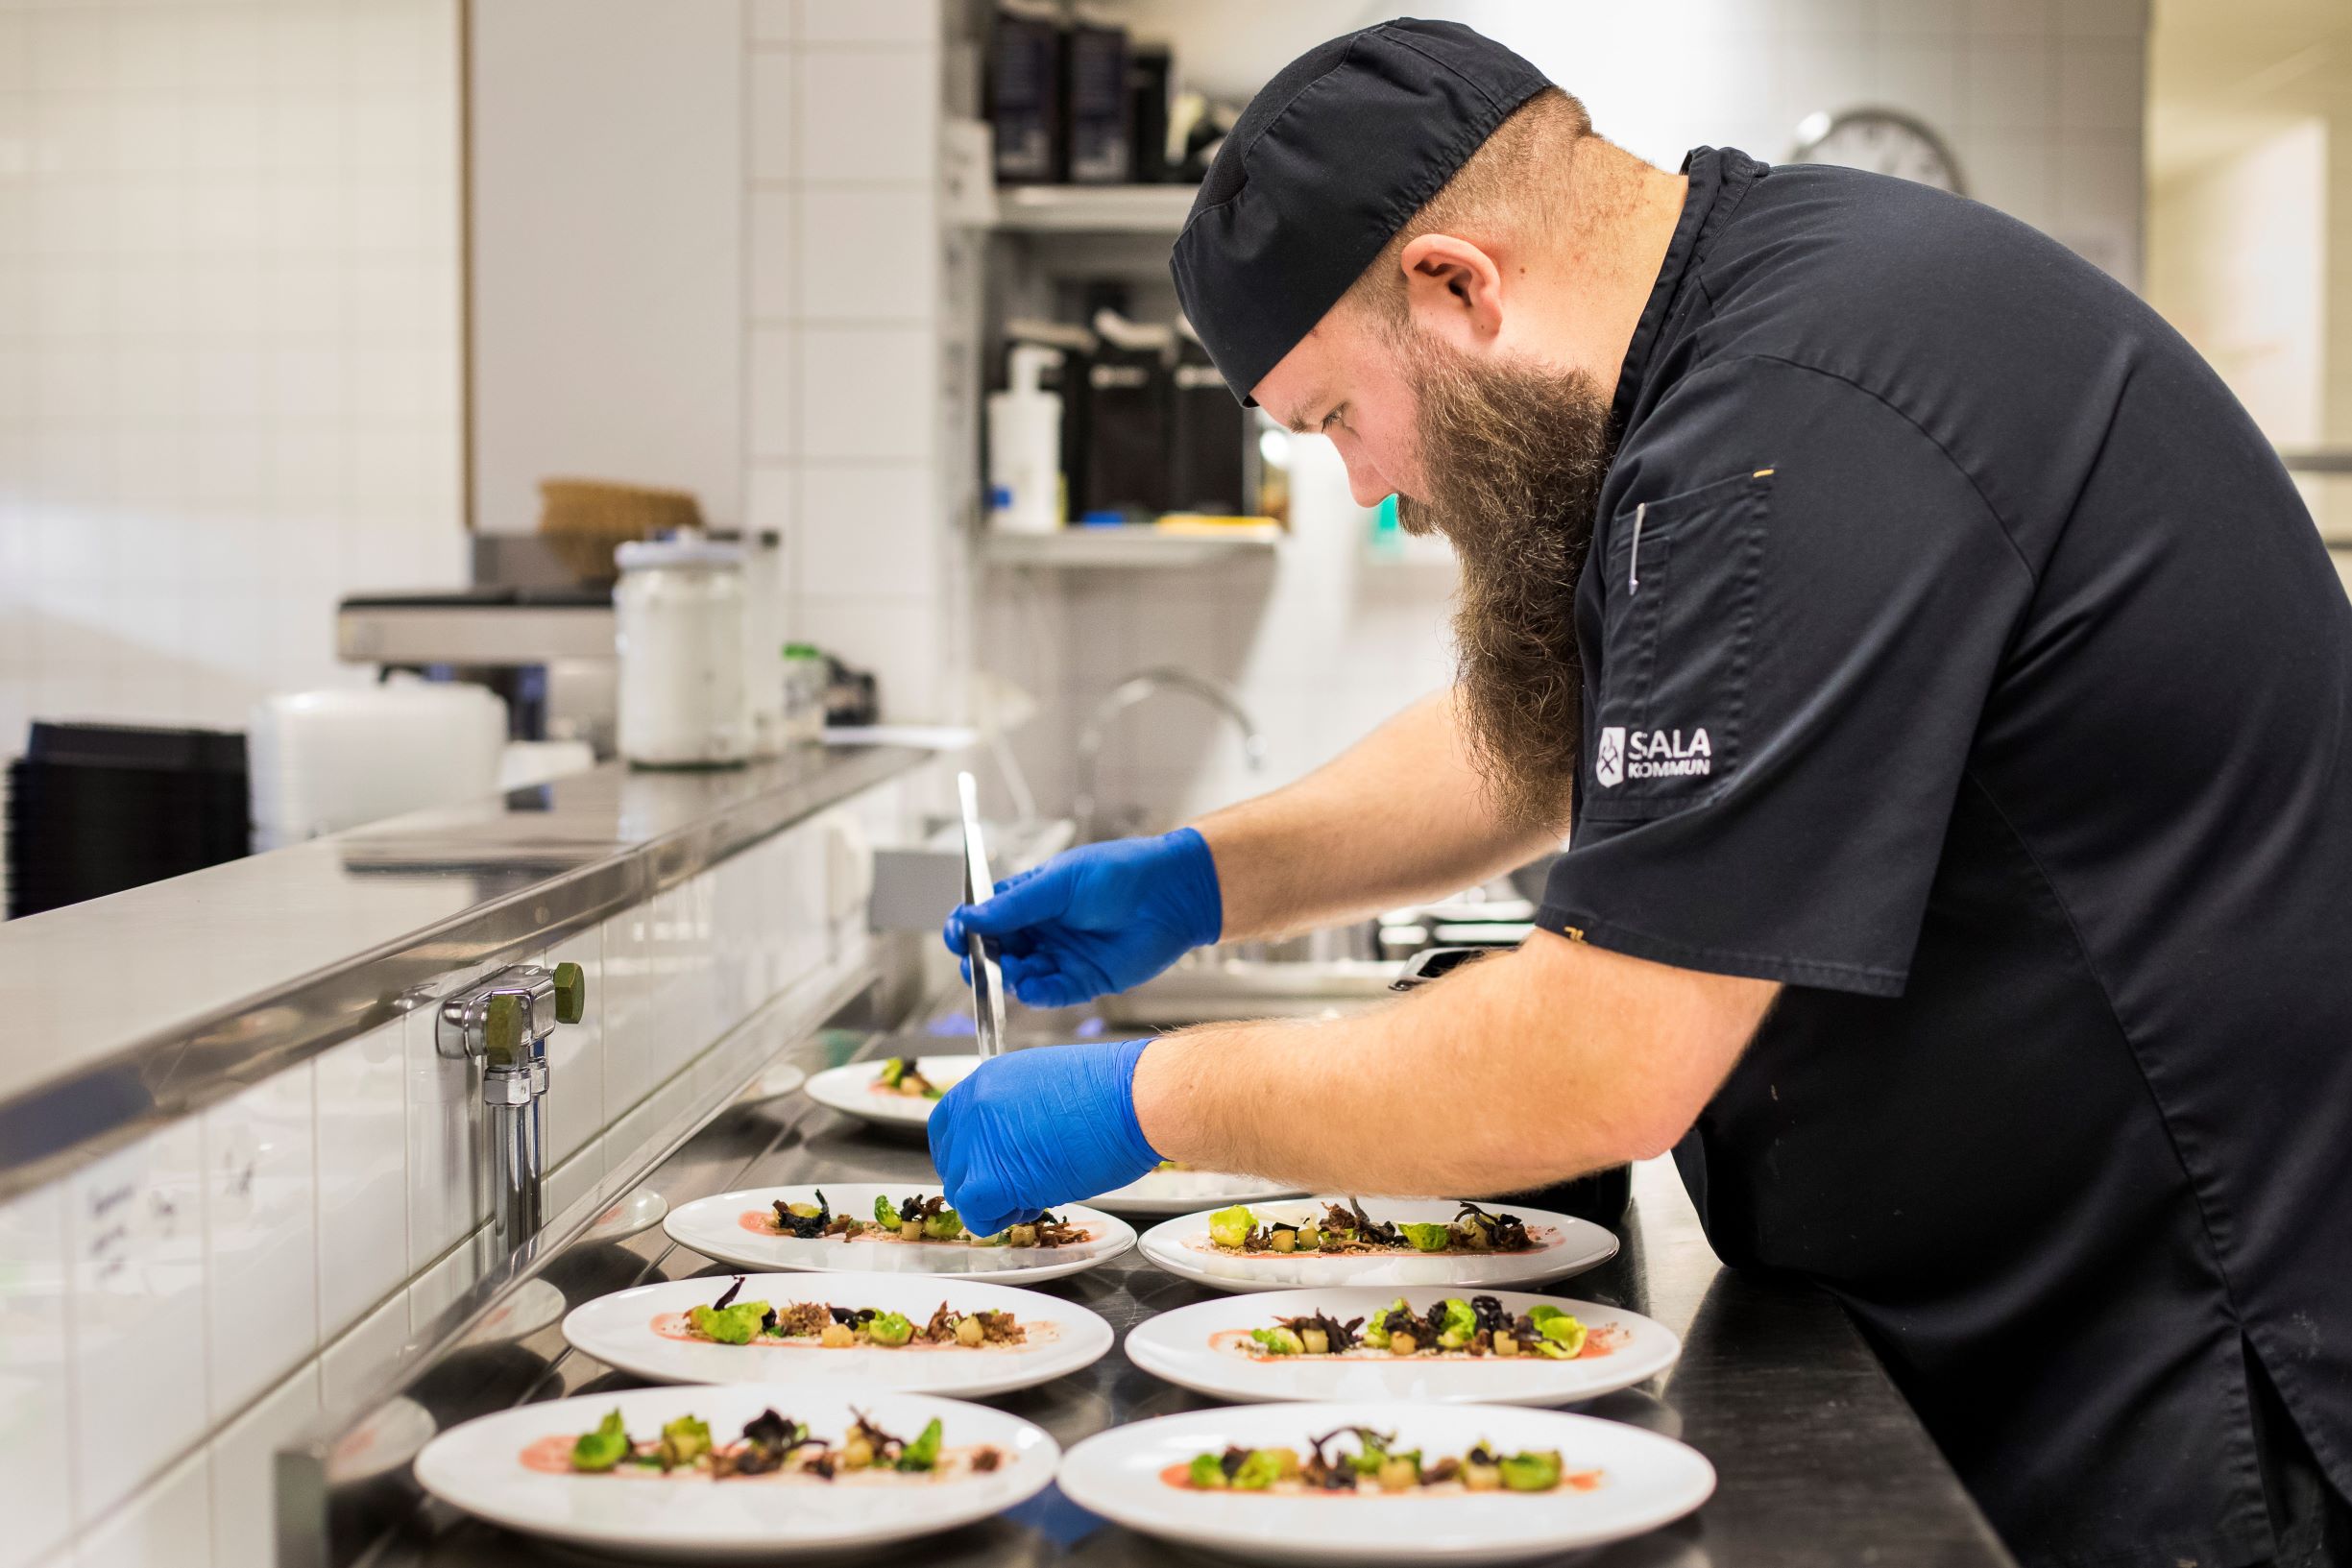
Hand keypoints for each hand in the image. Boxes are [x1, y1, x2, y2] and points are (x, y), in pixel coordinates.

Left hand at [928, 1039, 1160, 1237]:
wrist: (1136, 1099)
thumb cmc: (1116, 1093)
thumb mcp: (1050, 1087)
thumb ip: (1016, 1113)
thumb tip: (1012, 1143)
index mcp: (988, 1079)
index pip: (948, 1126)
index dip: (967, 1154)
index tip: (986, 1167)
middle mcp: (974, 1106)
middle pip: (953, 1163)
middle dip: (983, 1181)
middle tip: (1022, 1184)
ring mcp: (978, 1141)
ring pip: (961, 1192)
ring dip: (996, 1201)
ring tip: (1039, 1188)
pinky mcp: (991, 1178)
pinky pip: (977, 1214)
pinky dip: (1000, 1218)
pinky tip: (1035, 1202)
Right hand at [942, 828, 1221, 1007]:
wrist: (1171, 894)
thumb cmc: (1118, 874)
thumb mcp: (1058, 883)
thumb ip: (1014, 905)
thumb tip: (967, 918)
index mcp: (1030, 899)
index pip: (985, 918)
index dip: (966, 928)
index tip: (956, 935)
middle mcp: (1041, 930)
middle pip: (996, 953)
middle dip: (981, 960)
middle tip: (976, 963)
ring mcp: (1061, 956)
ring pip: (1018, 976)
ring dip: (1008, 977)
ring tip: (1014, 969)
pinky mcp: (1083, 981)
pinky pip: (1049, 994)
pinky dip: (1036, 994)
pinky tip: (1030, 987)